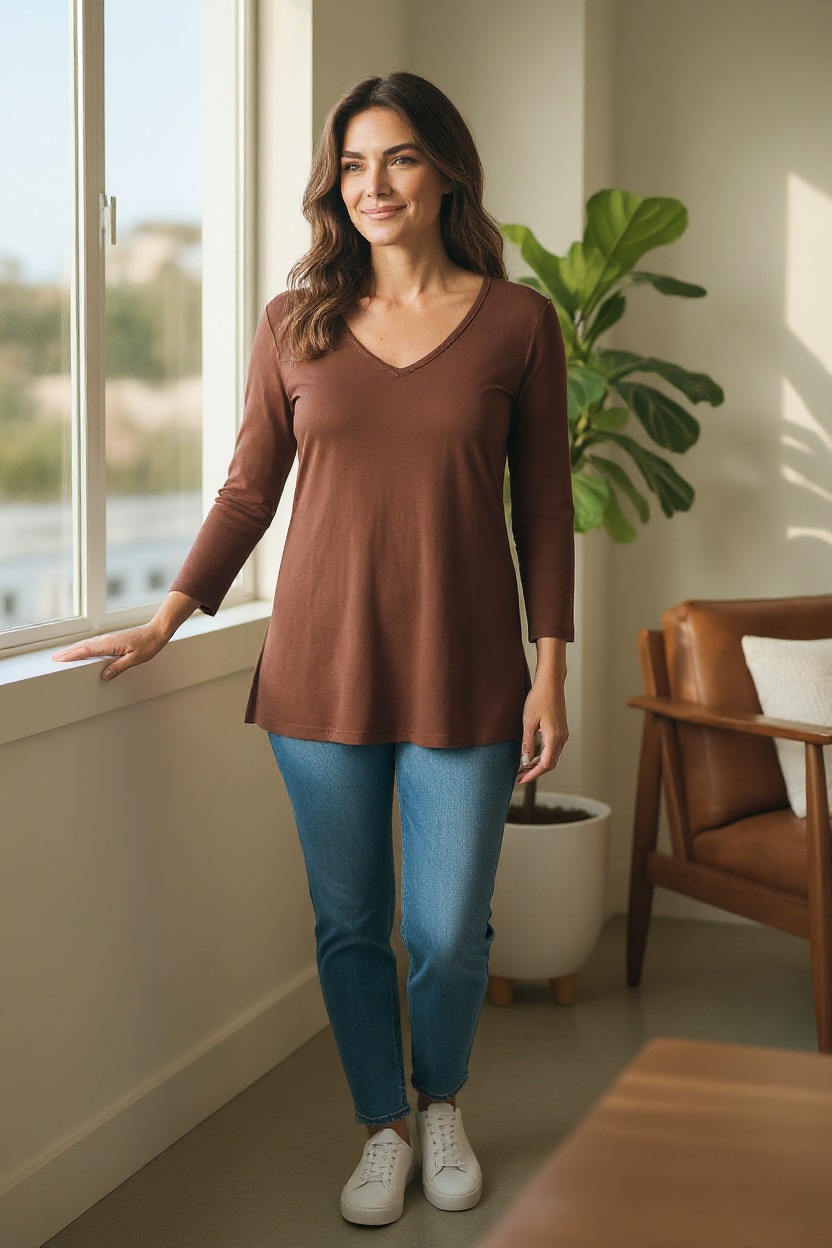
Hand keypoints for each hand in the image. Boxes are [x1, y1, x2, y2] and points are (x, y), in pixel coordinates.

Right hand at [51, 623, 168, 680]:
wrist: (156, 632)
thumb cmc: (148, 644)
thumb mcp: (135, 659)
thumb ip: (119, 667)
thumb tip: (105, 675)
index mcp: (110, 644)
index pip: (86, 650)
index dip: (72, 655)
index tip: (60, 659)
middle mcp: (107, 640)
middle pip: (82, 646)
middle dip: (68, 652)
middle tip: (54, 659)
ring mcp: (108, 639)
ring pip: (87, 644)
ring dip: (74, 649)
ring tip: (62, 655)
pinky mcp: (112, 640)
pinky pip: (93, 644)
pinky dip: (83, 647)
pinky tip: (81, 650)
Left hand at [516, 669, 567, 784]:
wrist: (550, 683)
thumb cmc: (539, 698)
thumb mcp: (528, 722)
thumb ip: (527, 744)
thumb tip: (525, 763)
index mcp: (554, 737)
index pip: (545, 765)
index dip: (532, 774)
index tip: (520, 779)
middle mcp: (562, 738)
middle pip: (550, 764)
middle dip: (535, 772)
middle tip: (519, 776)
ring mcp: (563, 734)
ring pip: (552, 757)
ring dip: (538, 765)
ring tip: (522, 768)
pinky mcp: (561, 730)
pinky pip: (553, 749)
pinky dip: (543, 756)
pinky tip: (531, 756)